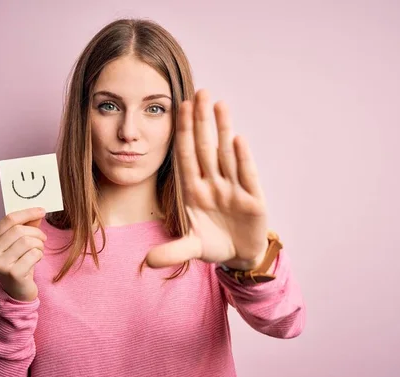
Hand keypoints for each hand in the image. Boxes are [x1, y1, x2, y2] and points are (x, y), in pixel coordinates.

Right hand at [0, 207, 47, 300]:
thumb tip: (38, 212)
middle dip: (37, 232)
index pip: (9, 219)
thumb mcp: (20, 242)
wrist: (17, 290)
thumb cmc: (19, 262)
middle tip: (43, 239)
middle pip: (20, 230)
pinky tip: (36, 260)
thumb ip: (27, 226)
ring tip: (39, 250)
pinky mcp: (12, 274)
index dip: (28, 213)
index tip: (42, 210)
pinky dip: (39, 255)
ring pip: (28, 242)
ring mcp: (0, 264)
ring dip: (39, 245)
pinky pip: (33, 255)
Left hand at [146, 89, 268, 270]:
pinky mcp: (253, 200)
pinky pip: (247, 175)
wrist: (239, 256)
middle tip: (199, 92)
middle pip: (206, 148)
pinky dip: (243, 159)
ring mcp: (233, 190)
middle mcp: (213, 185)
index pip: (187, 157)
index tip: (178, 108)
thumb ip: (172, 252)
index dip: (183, 133)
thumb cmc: (213, 244)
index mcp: (194, 192)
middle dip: (201, 122)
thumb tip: (147, 262)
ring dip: (223, 130)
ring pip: (226, 155)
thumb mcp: (191, 249)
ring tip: (219, 104)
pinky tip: (238, 138)